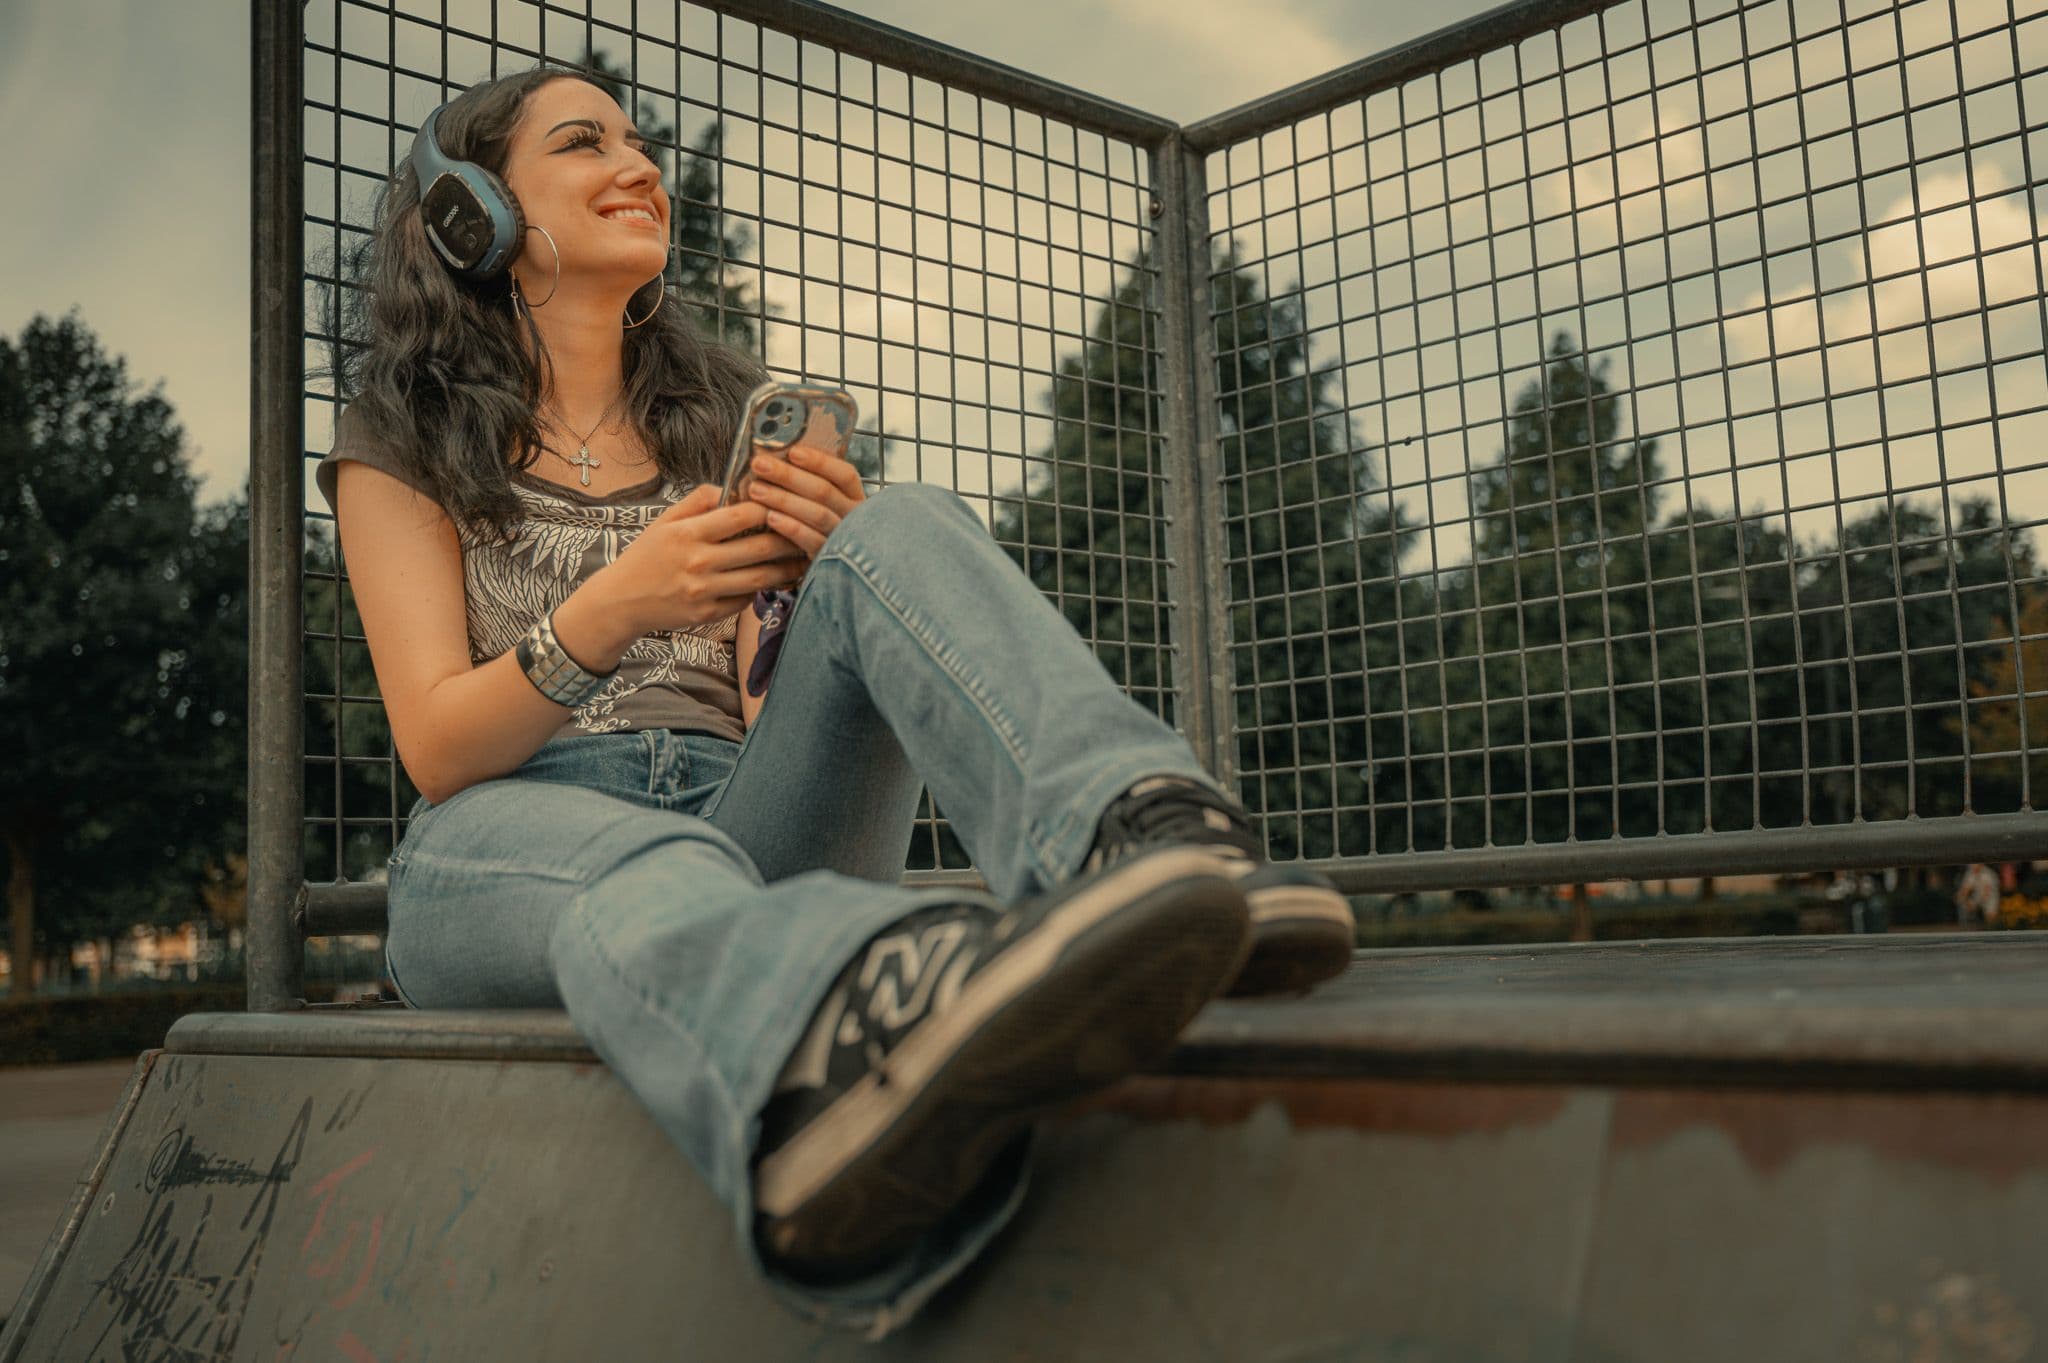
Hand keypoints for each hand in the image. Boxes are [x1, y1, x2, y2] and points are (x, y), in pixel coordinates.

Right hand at [597, 484, 807, 636]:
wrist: (622, 600)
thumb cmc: (647, 555)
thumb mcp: (665, 520)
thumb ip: (699, 501)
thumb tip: (732, 486)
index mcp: (688, 533)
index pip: (741, 515)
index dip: (769, 507)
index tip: (785, 503)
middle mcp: (698, 562)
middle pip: (758, 548)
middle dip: (789, 539)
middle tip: (809, 531)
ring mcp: (704, 591)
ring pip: (759, 578)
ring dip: (786, 568)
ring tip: (804, 558)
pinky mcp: (708, 614)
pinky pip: (745, 600)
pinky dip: (762, 589)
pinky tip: (776, 579)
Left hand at [746, 445, 865, 556]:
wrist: (836, 578)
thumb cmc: (817, 530)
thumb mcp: (822, 506)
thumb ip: (808, 487)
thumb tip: (776, 462)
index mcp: (855, 500)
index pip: (845, 475)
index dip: (820, 462)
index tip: (793, 451)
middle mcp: (855, 518)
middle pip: (824, 491)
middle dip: (789, 475)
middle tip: (760, 464)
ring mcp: (844, 540)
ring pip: (817, 514)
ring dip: (784, 499)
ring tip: (755, 489)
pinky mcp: (829, 560)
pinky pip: (812, 541)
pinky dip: (792, 528)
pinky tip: (771, 518)